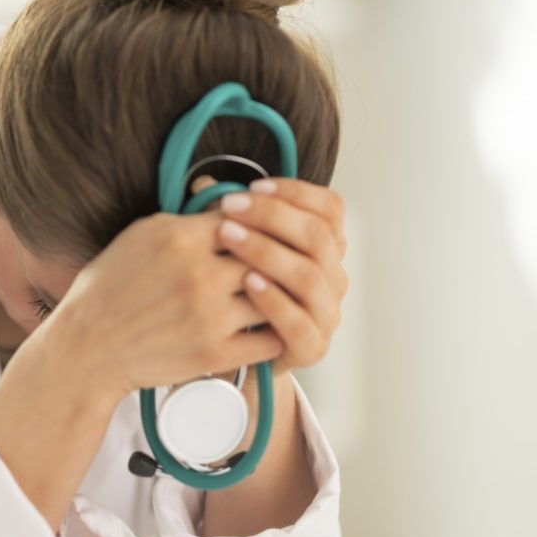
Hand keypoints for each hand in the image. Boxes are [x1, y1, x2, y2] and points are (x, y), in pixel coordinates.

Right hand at [49, 200, 284, 400]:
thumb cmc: (109, 288)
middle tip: (277, 262)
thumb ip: (188, 219)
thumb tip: (230, 205)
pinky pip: (269, 340)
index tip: (258, 230)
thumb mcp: (141, 235)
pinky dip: (272, 332)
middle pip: (267, 254)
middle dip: (274, 257)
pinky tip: (266, 326)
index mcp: (181, 238)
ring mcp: (209, 317)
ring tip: (276, 294)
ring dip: (277, 296)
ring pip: (274, 297)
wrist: (87, 347)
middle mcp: (200, 275)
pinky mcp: (214, 354)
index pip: (247, 216)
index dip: (258, 222)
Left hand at [193, 175, 348, 376]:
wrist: (230, 353)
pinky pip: (299, 322)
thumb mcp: (230, 250)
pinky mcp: (311, 348)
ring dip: (268, 252)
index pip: (330, 209)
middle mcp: (333, 278)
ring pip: (309, 276)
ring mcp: (325, 314)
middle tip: (229, 207)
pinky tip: (247, 283)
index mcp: (324, 248)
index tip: (253, 187)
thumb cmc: (232, 294)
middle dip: (272, 216)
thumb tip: (203, 182)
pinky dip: (274, 300)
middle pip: (318, 236)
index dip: (295, 193)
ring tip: (229, 237)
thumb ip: (228, 218)